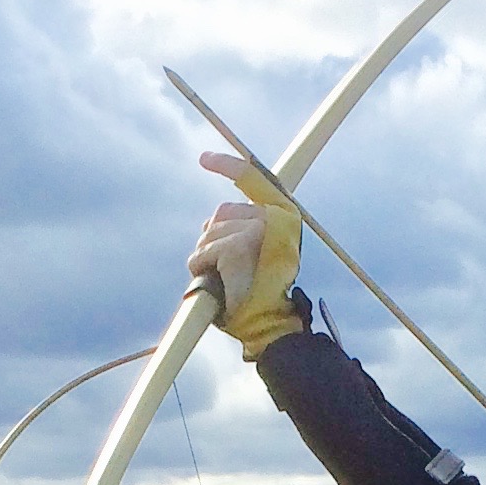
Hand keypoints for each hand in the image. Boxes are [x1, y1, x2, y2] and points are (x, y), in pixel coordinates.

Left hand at [186, 151, 304, 356]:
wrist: (270, 326)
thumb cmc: (262, 293)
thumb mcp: (262, 251)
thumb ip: (246, 226)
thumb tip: (216, 218)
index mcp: (284, 214)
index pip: (251, 177)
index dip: (226, 165)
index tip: (203, 159)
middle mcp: (274, 217)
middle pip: (222, 212)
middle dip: (215, 238)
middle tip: (229, 269)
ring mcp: (256, 230)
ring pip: (209, 233)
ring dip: (208, 256)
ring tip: (227, 279)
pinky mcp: (237, 247)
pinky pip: (203, 252)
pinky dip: (202, 269)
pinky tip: (219, 283)